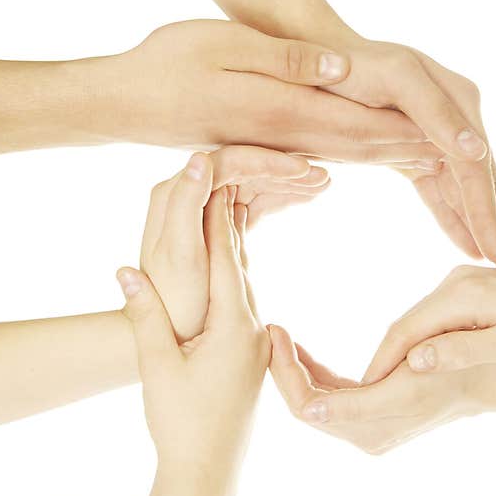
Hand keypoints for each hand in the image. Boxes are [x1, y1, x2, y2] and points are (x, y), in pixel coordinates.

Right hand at [90, 20, 441, 169]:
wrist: (126, 102)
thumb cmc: (166, 65)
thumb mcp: (220, 45)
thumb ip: (282, 61)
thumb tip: (339, 71)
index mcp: (287, 114)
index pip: (368, 127)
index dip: (418, 137)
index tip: (467, 155)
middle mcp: (294, 138)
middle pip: (375, 152)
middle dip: (424, 166)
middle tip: (478, 188)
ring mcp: (287, 145)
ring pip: (362, 157)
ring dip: (409, 168)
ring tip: (455, 180)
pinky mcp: (279, 144)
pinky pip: (340, 154)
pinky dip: (378, 155)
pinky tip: (401, 158)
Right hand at [118, 186, 267, 495]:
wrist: (208, 469)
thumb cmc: (181, 423)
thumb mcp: (157, 367)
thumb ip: (144, 316)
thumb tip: (125, 269)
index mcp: (234, 327)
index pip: (225, 259)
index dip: (215, 218)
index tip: (211, 178)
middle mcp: (253, 329)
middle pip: (240, 264)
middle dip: (228, 221)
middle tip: (221, 177)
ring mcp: (256, 343)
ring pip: (244, 283)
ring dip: (232, 246)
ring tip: (225, 209)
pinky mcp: (251, 356)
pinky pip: (243, 302)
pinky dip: (234, 275)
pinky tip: (228, 266)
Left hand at [140, 147, 328, 341]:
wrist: (172, 338)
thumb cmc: (178, 303)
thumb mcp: (182, 256)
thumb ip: (187, 203)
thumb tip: (201, 157)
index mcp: (176, 195)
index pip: (228, 162)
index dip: (267, 162)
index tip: (302, 170)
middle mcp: (188, 195)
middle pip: (243, 169)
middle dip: (284, 171)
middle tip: (324, 178)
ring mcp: (205, 210)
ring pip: (252, 184)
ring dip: (286, 183)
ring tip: (324, 186)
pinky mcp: (219, 227)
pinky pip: (252, 203)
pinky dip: (278, 199)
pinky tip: (305, 199)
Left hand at [268, 325, 495, 453]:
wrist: (492, 374)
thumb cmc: (452, 366)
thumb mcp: (404, 377)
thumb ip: (353, 400)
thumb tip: (307, 413)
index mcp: (367, 428)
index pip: (305, 405)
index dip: (284, 370)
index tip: (275, 330)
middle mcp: (364, 435)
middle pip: (305, 404)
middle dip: (284, 369)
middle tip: (272, 328)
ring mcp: (369, 427)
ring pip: (315, 401)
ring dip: (296, 371)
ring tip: (282, 335)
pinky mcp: (374, 415)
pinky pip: (332, 398)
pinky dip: (314, 374)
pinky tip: (303, 350)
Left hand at [323, 34, 495, 266]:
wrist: (317, 65)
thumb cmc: (353, 68)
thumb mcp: (397, 79)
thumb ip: (436, 114)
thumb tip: (480, 152)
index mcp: (460, 100)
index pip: (478, 167)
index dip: (488, 211)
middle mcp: (457, 118)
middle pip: (484, 181)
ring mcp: (438, 136)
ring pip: (466, 190)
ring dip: (482, 227)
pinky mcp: (417, 150)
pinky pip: (440, 191)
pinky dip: (453, 218)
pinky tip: (467, 245)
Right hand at [363, 264, 495, 382]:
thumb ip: (463, 351)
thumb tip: (414, 359)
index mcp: (463, 293)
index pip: (406, 329)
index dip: (382, 361)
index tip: (365, 390)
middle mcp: (455, 281)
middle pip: (407, 323)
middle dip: (385, 357)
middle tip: (368, 394)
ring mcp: (463, 282)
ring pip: (420, 321)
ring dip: (402, 351)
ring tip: (387, 385)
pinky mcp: (471, 289)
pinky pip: (436, 318)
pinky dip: (422, 342)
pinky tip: (419, 364)